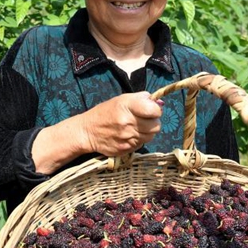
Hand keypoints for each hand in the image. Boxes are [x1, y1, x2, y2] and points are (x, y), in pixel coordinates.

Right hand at [32, 92, 161, 174]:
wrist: (88, 132)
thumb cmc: (105, 112)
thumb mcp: (121, 99)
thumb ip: (141, 98)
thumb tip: (159, 102)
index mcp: (127, 106)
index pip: (155, 110)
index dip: (155, 110)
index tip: (150, 110)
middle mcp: (128, 122)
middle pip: (156, 125)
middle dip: (153, 122)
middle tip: (144, 119)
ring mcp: (127, 137)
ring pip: (151, 136)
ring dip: (146, 131)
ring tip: (135, 127)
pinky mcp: (127, 149)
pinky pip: (141, 144)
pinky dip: (138, 139)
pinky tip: (128, 135)